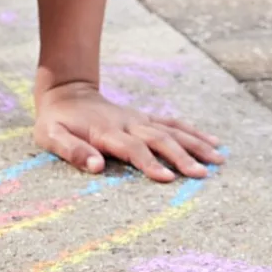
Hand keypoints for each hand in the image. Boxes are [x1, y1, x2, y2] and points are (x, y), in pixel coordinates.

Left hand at [33, 81, 224, 181]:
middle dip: (182, 156)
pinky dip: (193, 131)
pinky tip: (213, 141)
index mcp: (106, 132)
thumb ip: (72, 151)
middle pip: (159, 139)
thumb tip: (96, 167)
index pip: (132, 149)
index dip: (149, 163)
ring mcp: (139, 119)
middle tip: (203, 173)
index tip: (168, 178)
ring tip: (220, 159)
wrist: (66, 93)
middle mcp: (128, 123)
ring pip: (172, 130)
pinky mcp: (145, 117)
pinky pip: (173, 123)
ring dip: (196, 144)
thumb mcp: (51, 137)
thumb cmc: (56, 123)